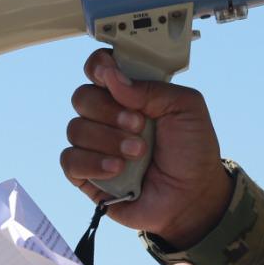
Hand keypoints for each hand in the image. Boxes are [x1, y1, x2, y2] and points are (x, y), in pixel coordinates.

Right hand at [63, 48, 232, 245]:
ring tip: (138, 154)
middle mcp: (108, 116)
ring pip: (76, 129)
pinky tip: (117, 170)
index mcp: (130, 94)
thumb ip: (151, 88)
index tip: (110, 75)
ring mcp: (95, 145)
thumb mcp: (186, 108)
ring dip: (108, 140)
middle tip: (139, 125)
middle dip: (109, 111)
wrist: (193, 196)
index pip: (99, 68)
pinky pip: (70, 160)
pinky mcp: (87, 174)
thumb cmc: (192, 151)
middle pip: (82, 97)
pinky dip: (92, 163)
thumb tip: (112, 77)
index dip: (99, 68)